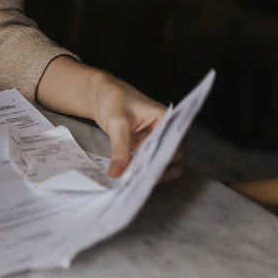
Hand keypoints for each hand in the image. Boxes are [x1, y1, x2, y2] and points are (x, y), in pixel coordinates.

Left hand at [36, 56, 183, 180]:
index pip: (175, 145)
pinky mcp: (149, 149)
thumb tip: (118, 174)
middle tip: (136, 180)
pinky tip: (128, 176)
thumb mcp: (117, 124)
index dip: (165, 160)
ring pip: (164, 165)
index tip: (148, 171)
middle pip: (173, 159)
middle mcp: (169, 132)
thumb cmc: (114, 100)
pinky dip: (142, 171)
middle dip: (156, 170)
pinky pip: (150, 164)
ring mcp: (160, 142)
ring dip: (149, 173)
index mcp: (169, 119)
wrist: (102, 96)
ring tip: (131, 180)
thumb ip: (119, 149)